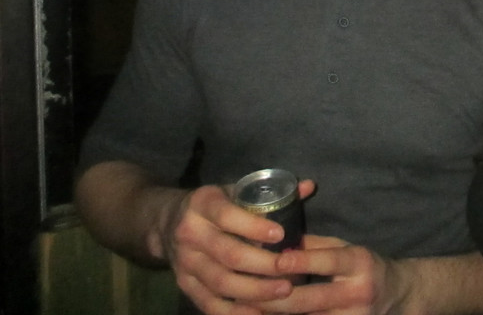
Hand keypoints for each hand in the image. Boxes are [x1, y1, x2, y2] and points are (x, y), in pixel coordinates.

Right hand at [157, 180, 316, 314]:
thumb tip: (309, 186)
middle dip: (262, 264)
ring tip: (283, 290)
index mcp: (203, 204)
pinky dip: (234, 312)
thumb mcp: (234, 190)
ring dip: (254, 290)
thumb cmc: (214, 205)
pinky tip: (259, 313)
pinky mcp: (184, 285)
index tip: (281, 234)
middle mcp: (190, 233)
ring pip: (221, 281)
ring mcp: (185, 262)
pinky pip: (209, 304)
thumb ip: (270, 192)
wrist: (166, 222)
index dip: (254, 226)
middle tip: (290, 270)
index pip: (227, 216)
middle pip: (228, 254)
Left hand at [249, 235, 418, 314]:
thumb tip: (276, 241)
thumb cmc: (364, 267)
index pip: (328, 261)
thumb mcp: (346, 249)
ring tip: (247, 310)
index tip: (275, 261)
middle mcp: (358, 292)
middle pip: (311, 299)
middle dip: (275, 299)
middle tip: (244, 294)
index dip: (302, 261)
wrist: (397, 296)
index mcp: (359, 262)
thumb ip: (313, 247)